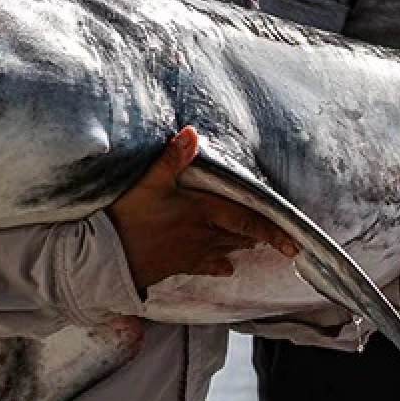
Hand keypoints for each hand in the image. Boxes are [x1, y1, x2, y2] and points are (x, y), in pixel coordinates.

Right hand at [107, 126, 299, 293]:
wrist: (104, 259)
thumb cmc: (127, 218)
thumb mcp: (148, 182)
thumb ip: (172, 158)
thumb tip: (192, 132)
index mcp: (201, 211)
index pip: (246, 220)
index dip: (271, 229)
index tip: (294, 242)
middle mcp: (202, 234)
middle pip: (240, 237)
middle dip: (261, 238)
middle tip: (283, 243)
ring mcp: (190, 253)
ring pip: (225, 250)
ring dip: (241, 247)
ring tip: (256, 244)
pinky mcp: (176, 265)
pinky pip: (204, 266)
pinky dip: (218, 265)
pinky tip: (226, 268)